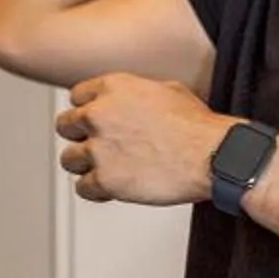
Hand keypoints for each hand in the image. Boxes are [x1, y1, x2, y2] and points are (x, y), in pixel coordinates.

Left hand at [56, 74, 228, 206]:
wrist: (213, 156)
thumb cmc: (198, 127)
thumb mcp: (168, 90)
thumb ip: (135, 94)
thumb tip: (130, 101)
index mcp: (113, 87)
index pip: (77, 97)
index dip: (87, 110)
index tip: (94, 121)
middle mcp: (100, 115)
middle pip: (65, 126)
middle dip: (80, 136)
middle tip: (96, 145)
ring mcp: (100, 149)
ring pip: (68, 159)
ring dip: (84, 165)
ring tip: (104, 168)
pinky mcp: (106, 180)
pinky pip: (82, 187)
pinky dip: (95, 190)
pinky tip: (110, 187)